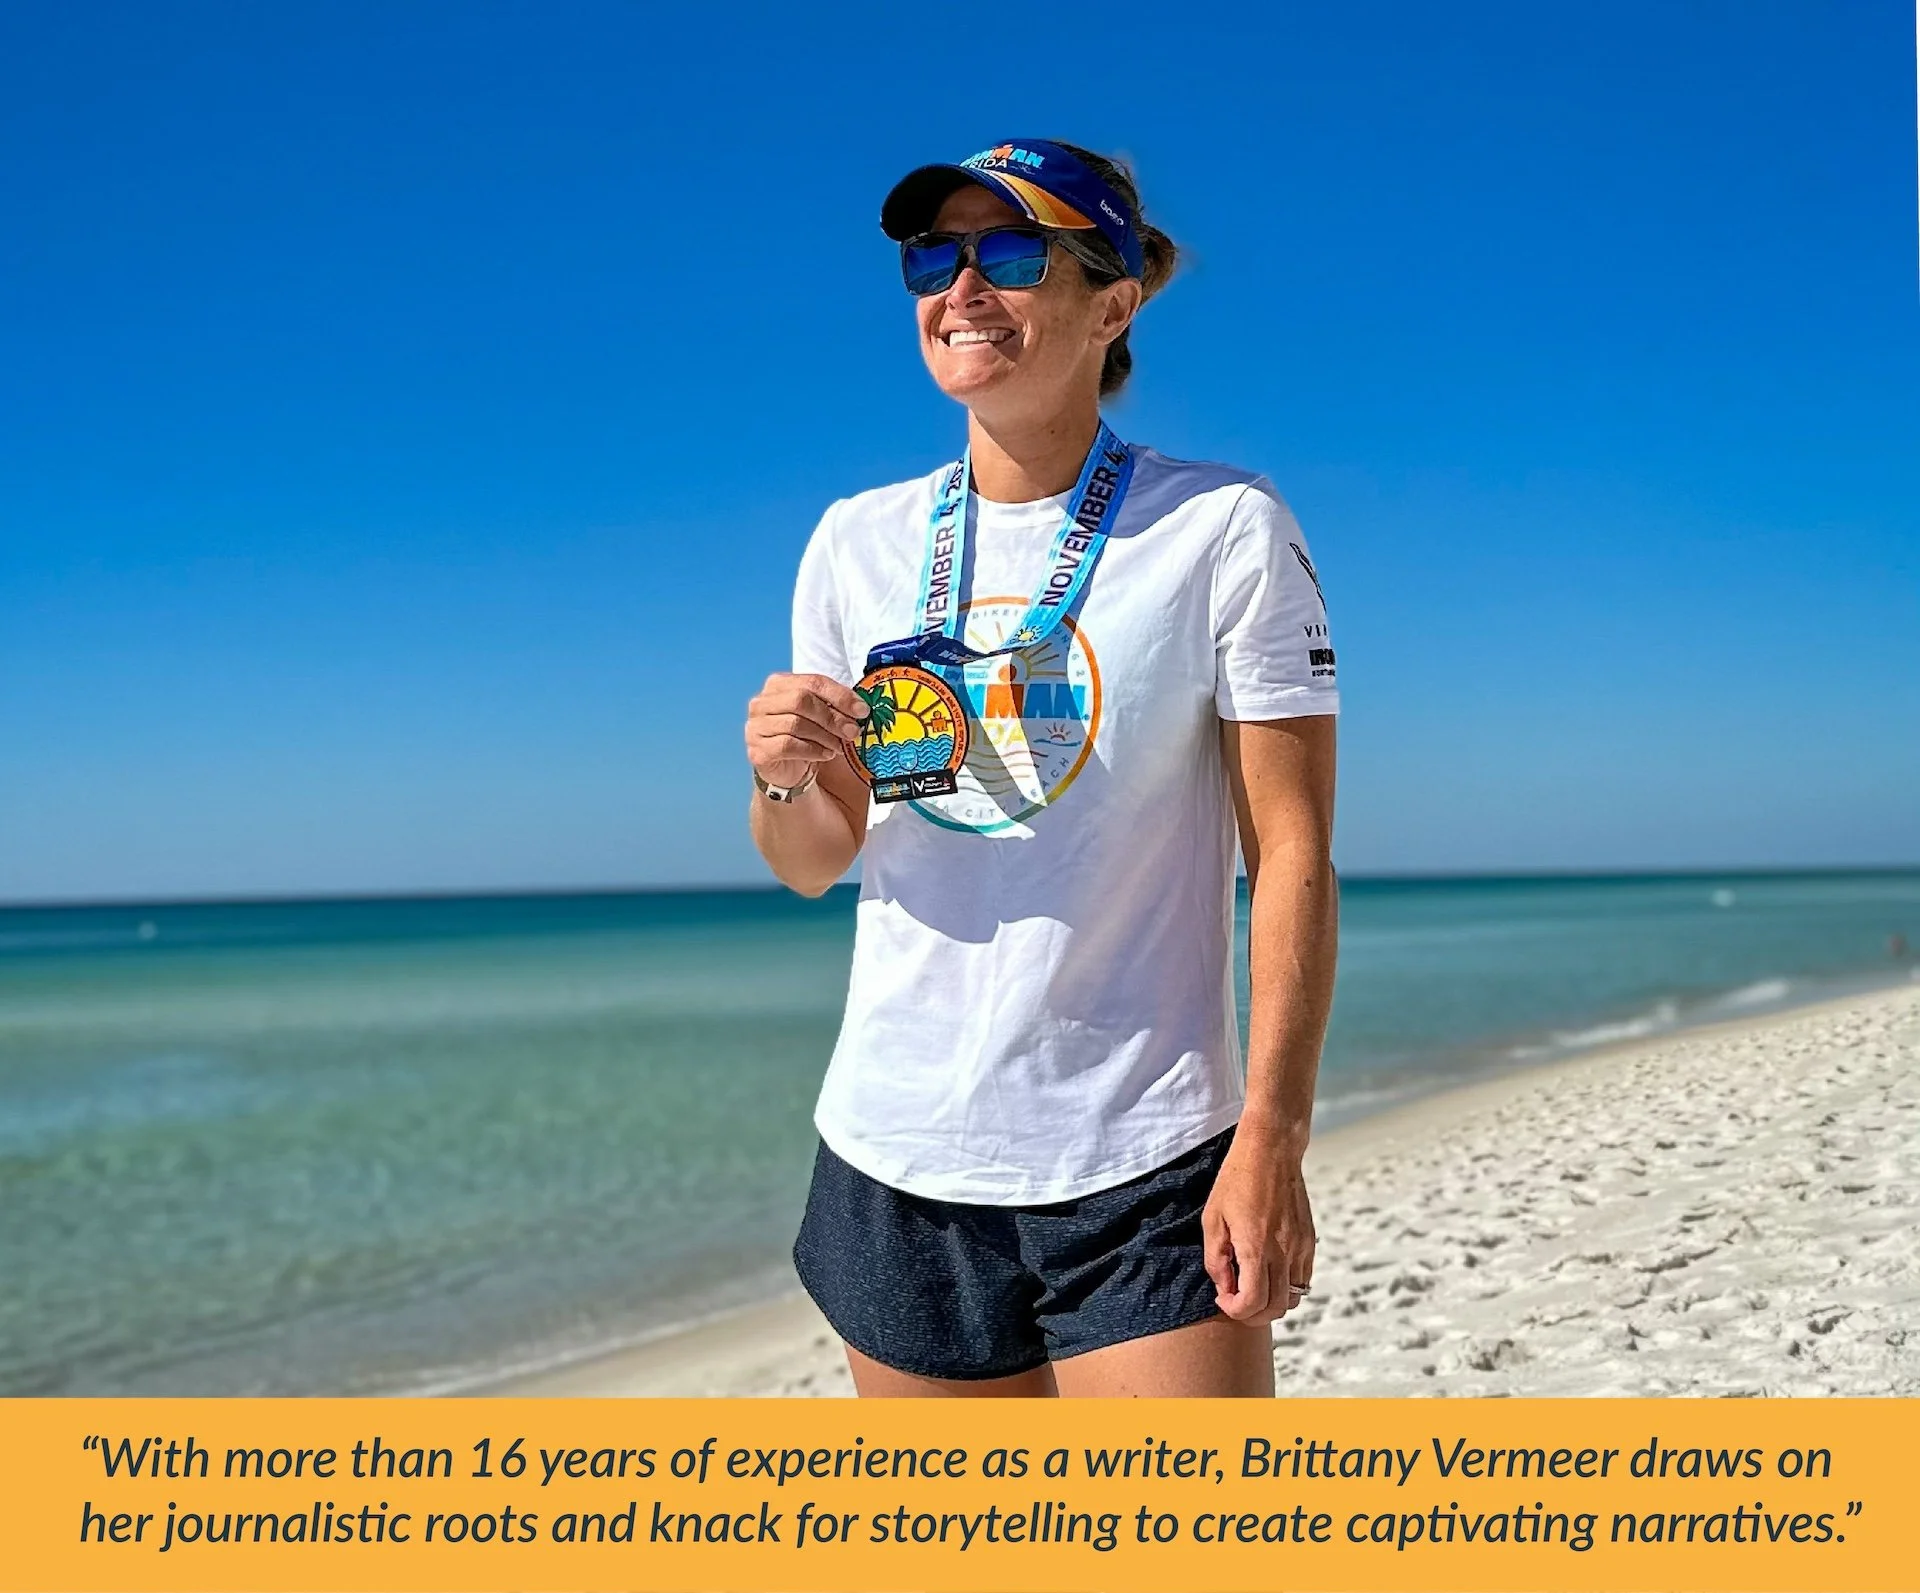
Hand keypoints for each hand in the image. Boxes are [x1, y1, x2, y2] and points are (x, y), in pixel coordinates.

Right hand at [745, 672, 867, 789]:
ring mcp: (756, 726)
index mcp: (778, 684)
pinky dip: (812, 750)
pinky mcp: (758, 750)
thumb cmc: (805, 737)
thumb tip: (860, 708)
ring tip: (839, 746)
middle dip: (832, 717)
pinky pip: (787, 745)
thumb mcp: (821, 716)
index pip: (812, 682)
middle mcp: (762, 702)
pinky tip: (825, 755)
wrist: (787, 770)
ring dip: (825, 736)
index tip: (862, 710)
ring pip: (795, 724)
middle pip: (801, 700)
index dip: (840, 695)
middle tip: (852, 731)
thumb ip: (835, 707)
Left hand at [1201, 1126, 1315, 1325]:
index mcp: (1256, 1247)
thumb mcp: (1213, 1218)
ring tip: (1251, 1285)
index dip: (1234, 1310)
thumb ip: (1216, 1259)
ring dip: (1271, 1302)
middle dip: (1252, 1313)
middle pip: (1275, 1309)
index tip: (1223, 1296)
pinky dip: (1286, 1287)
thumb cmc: (1237, 1179)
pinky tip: (1268, 1270)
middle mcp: (1284, 1252)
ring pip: (1293, 1298)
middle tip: (1234, 1298)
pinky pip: (1303, 1279)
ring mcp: (1300, 1248)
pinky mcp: (1309, 1241)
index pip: (1253, 1303)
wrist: (1272, 1150)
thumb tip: (1224, 1287)